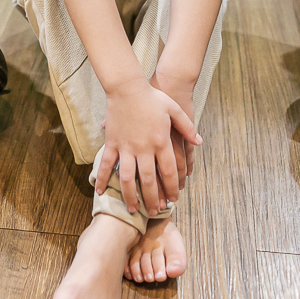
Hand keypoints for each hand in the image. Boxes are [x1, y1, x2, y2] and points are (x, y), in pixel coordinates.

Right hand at [96, 78, 201, 216]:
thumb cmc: (152, 97)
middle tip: (155, 211)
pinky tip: (100, 192)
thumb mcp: (175, 109)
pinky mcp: (112, 143)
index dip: (171, 188)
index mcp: (161, 141)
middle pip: (148, 180)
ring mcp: (126, 146)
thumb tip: (199, 142)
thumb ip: (187, 127)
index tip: (173, 200)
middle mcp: (144, 148)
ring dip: (130, 196)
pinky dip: (103, 179)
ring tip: (132, 210)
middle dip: (153, 199)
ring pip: (127, 178)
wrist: (127, 86)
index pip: (168, 171)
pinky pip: (107, 164)